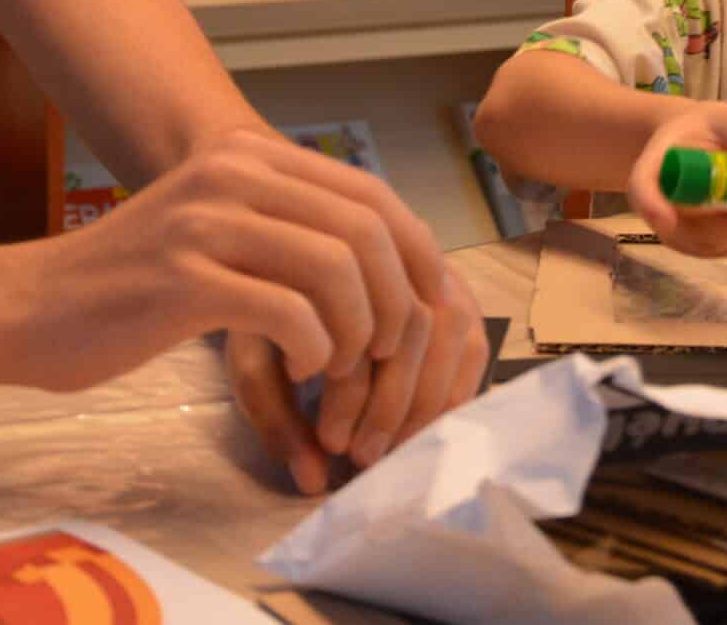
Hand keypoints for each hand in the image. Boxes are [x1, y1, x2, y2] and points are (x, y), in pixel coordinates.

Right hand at [13, 127, 442, 395]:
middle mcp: (232, 172)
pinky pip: (291, 314)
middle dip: (394, 302)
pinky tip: (296, 371)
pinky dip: (314, 352)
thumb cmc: (131, 285)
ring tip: (339, 366)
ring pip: (337, 271)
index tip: (427, 310)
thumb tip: (384, 256)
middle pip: (366, 230)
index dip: (417, 256)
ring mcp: (208, 221)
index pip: (372, 195)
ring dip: (357, 334)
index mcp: (248, 154)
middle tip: (383, 354)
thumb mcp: (216, 227)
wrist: (30, 308)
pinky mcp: (186, 278)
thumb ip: (286, 224)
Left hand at [228, 263, 486, 494]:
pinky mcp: (452, 286)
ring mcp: (426, 260)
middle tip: (364, 456)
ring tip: (393, 448)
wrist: (285, 274)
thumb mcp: (255, 366)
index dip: (349, 394)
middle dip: (391, 403)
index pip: (358, 325)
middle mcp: (386, 243)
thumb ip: (278, 420)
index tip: (330, 442)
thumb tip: (314, 482)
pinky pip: (471, 337)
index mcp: (327, 255)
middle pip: (414, 325)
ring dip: (426, 399)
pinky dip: (454, 388)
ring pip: (451, 325)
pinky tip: (424, 427)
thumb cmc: (268, 324)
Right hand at [626, 100, 726, 257]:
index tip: (665, 220)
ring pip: (701, 244)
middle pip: (678, 227)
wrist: (693, 143)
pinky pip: (713, 249)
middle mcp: (657, 199)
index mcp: (656, 161)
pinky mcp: (691, 241)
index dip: (651, 204)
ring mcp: (672, 225)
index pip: (642, 185)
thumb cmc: (707, 128)